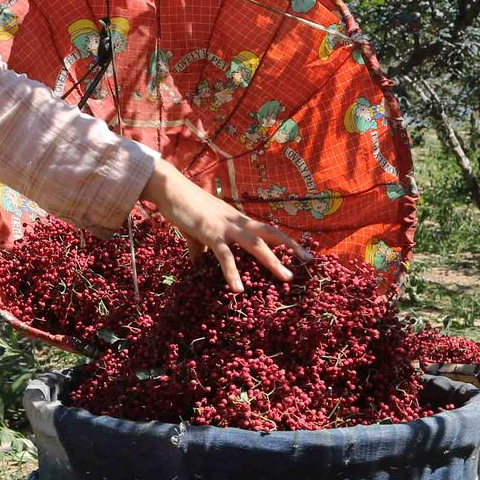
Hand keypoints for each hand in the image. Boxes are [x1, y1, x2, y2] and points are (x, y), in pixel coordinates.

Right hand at [141, 158, 307, 291]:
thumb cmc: (184, 208)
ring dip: (273, 261)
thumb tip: (199, 265)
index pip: (267, 230)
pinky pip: (225, 256)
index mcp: (237, 220)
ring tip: (286, 278)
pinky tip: (238, 289)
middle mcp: (237, 222)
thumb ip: (201, 249)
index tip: (302, 252)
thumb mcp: (197, 232)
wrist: (171, 190)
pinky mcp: (210, 233)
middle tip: (309, 260)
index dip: (285, 240)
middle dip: (291, 247)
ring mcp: (226, 227)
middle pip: (271, 233)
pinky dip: (232, 273)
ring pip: (256, 244)